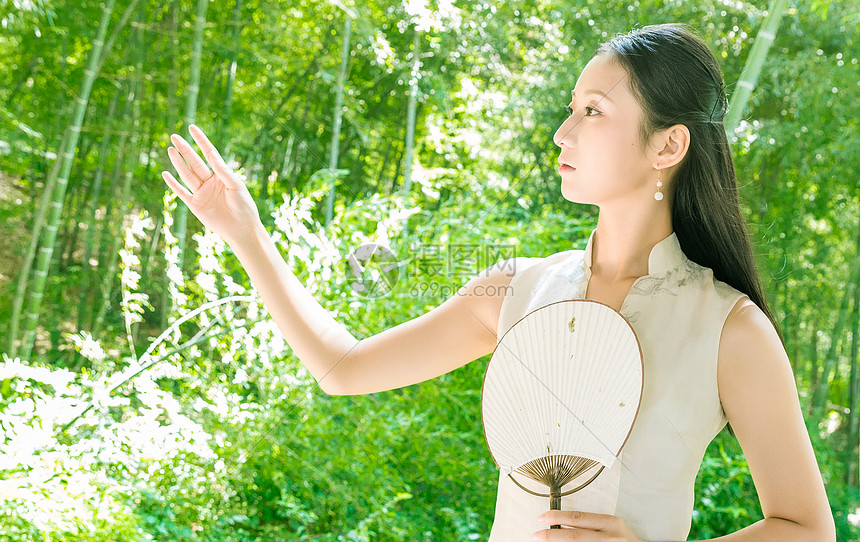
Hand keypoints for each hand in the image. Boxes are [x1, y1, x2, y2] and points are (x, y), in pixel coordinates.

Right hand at [162, 125, 262, 245]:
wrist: (242, 229)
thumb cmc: (244, 206)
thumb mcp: (236, 186)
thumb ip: (223, 171)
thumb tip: (212, 153)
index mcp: (222, 175)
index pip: (209, 154)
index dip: (201, 141)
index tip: (192, 128)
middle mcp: (210, 182)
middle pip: (195, 163)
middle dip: (185, 149)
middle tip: (174, 136)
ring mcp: (202, 193)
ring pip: (187, 175)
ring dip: (178, 163)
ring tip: (170, 149)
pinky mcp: (196, 206)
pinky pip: (182, 193)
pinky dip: (173, 184)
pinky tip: (165, 173)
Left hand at [532, 510, 643, 540]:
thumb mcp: (613, 528)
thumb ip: (592, 525)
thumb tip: (563, 526)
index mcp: (610, 523)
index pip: (578, 518)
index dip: (557, 517)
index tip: (542, 517)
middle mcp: (610, 537)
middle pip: (574, 536)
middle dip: (551, 535)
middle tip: (536, 534)